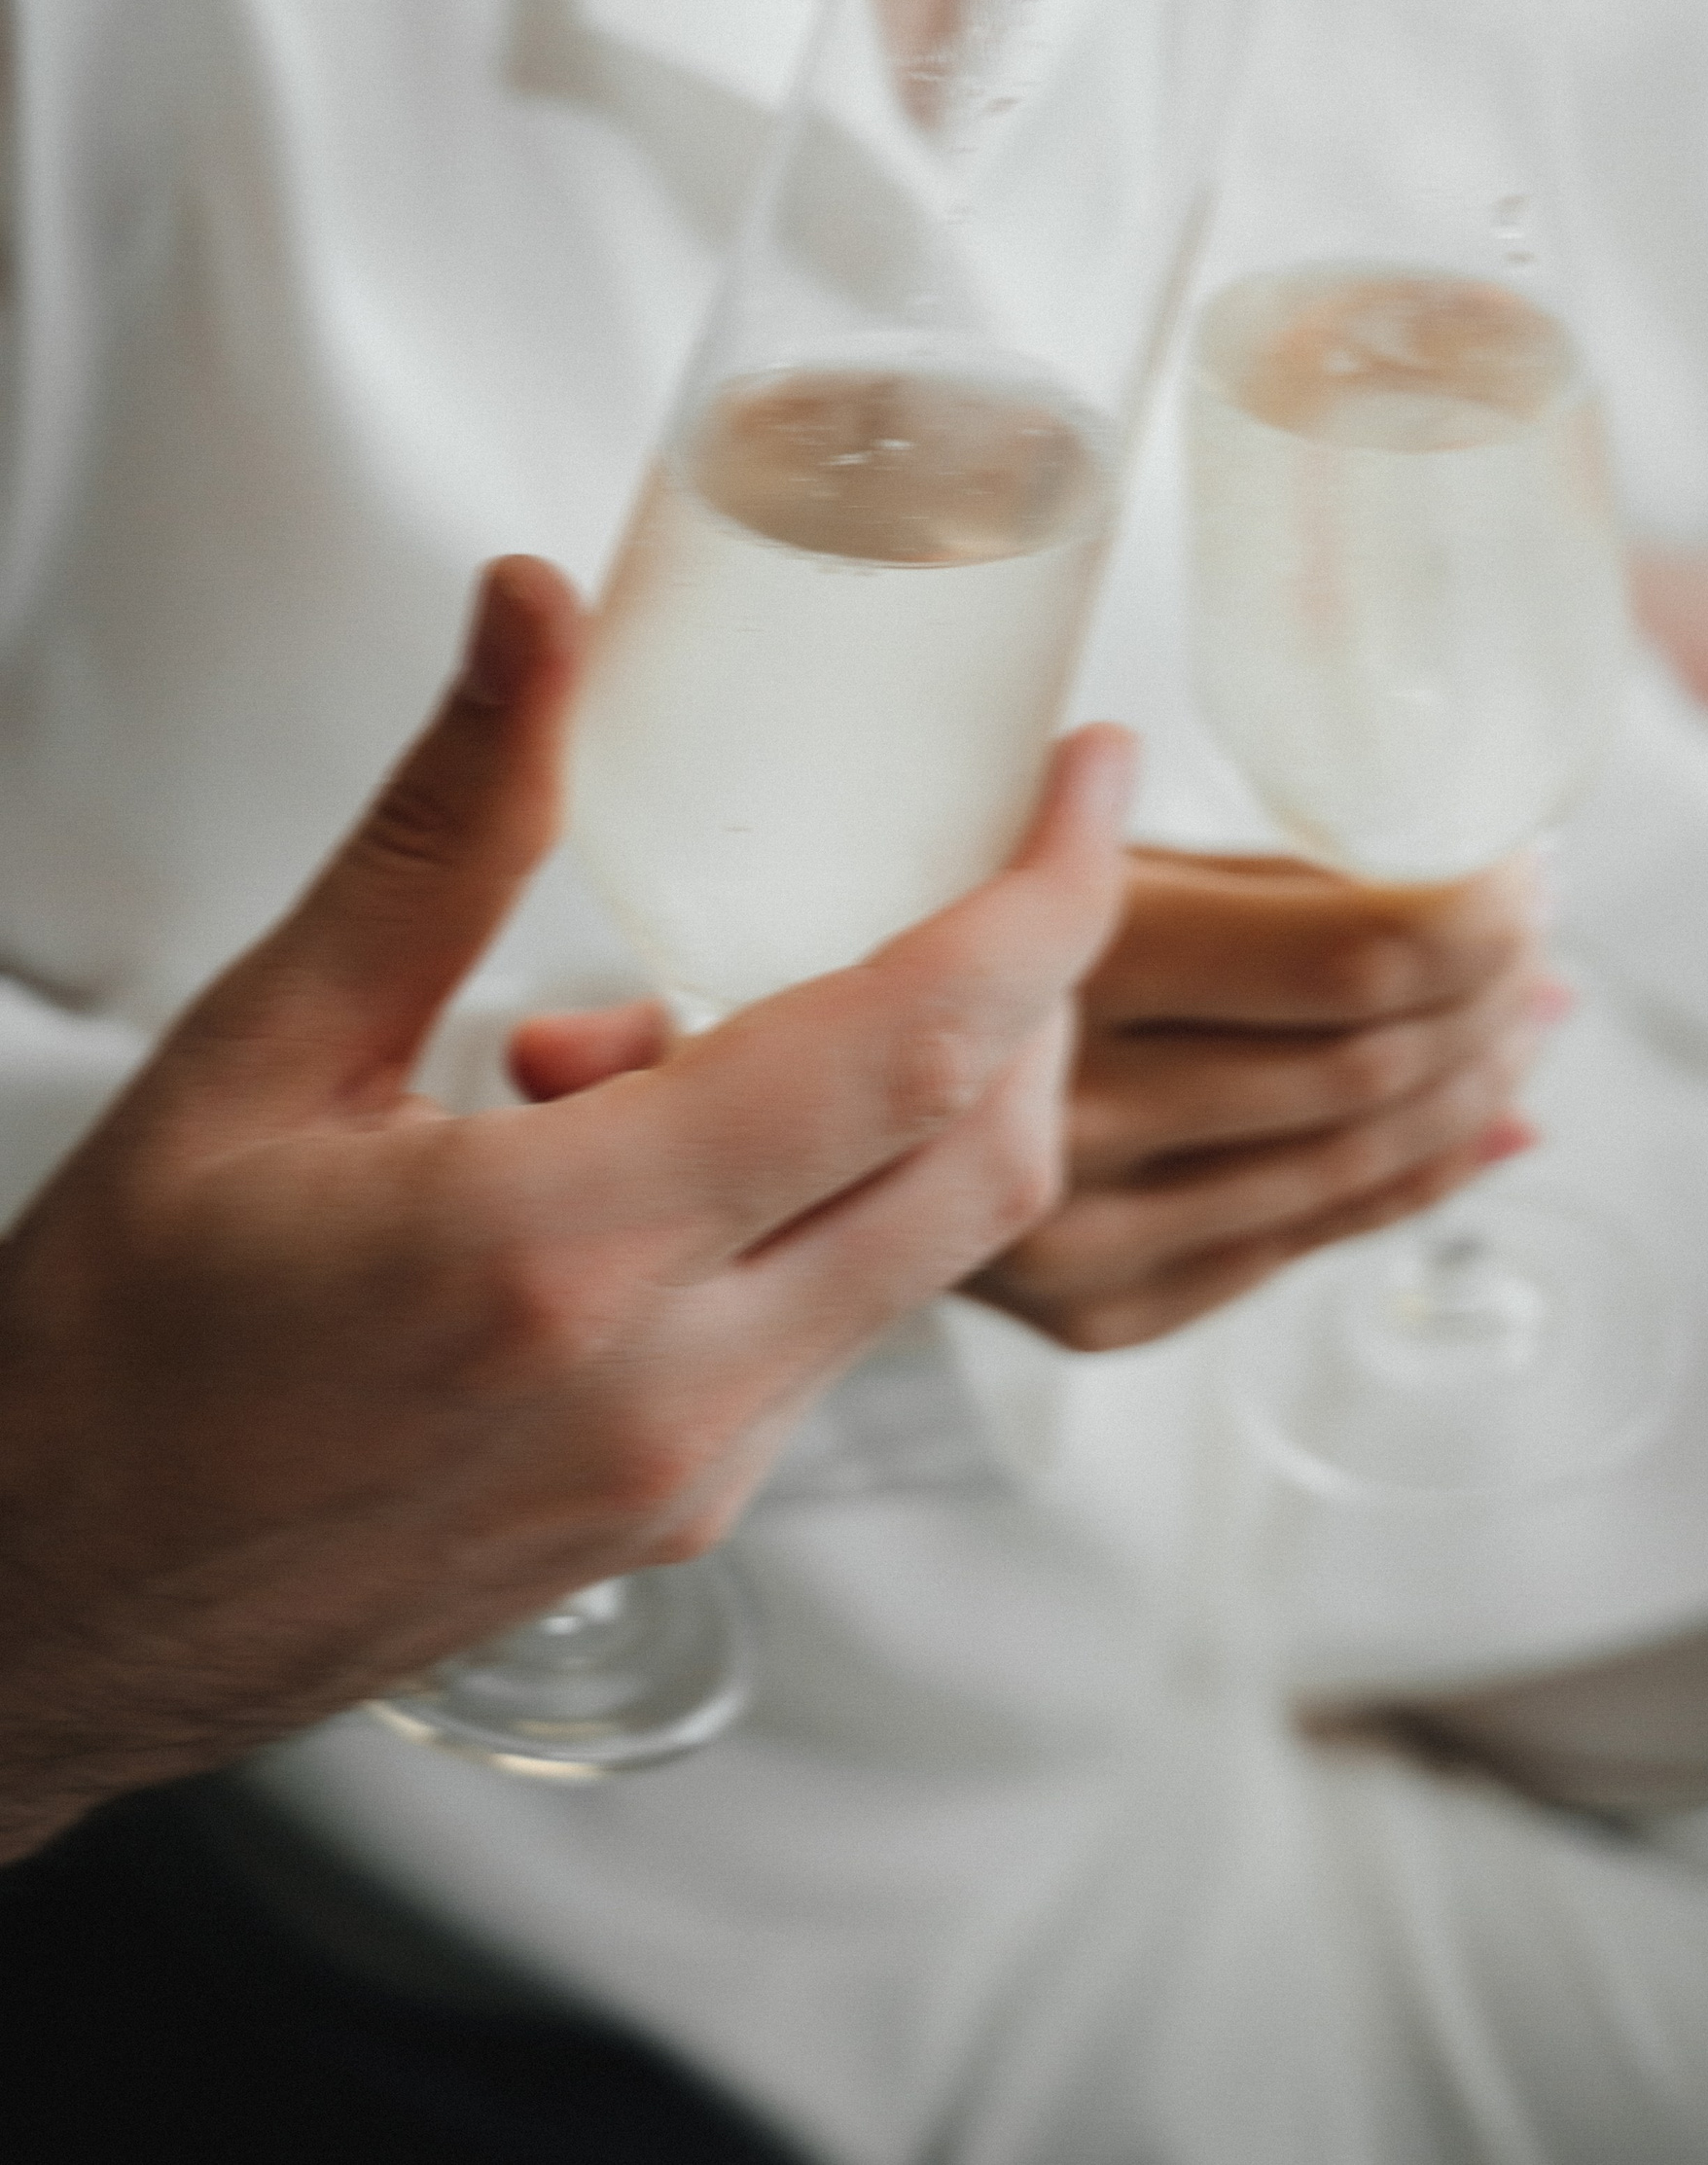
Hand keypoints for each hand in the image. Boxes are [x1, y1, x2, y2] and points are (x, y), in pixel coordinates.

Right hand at [0, 560, 1132, 1862]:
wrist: (42, 1608)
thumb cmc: (114, 1341)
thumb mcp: (262, 1051)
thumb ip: (446, 828)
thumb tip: (540, 615)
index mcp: (562, 1255)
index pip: (914, 1052)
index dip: (1046, 897)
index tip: (1088, 778)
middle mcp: (670, 1393)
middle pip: (989, 1164)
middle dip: (1034, 988)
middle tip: (984, 852)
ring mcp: (692, 1479)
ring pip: (925, 1250)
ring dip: (906, 1093)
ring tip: (700, 1002)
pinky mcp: (684, 1518)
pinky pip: (835, 1326)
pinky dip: (820, 1193)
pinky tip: (658, 1131)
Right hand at [964, 846, 1555, 1350]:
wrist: (753, 1121)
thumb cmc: (911, 928)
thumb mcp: (1044, 850)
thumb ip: (1231, 871)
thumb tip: (1464, 880)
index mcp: (1049, 956)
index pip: (1350, 957)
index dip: (1476, 913)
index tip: (1523, 861)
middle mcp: (1058, 1110)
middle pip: (1371, 1065)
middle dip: (1491, 994)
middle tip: (1535, 930)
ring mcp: (1072, 1235)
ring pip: (1350, 1164)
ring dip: (1472, 1085)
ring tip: (1525, 1015)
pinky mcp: (1091, 1309)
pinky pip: (1298, 1246)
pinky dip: (1413, 1182)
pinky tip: (1479, 1128)